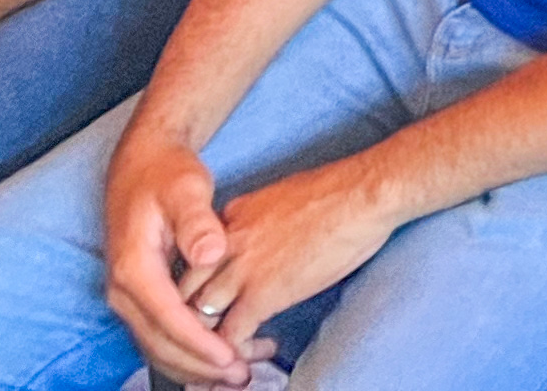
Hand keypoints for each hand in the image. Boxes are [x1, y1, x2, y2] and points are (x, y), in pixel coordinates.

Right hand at [102, 128, 244, 385]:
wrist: (143, 162)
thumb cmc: (166, 174)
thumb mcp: (185, 189)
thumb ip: (197, 221)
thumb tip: (211, 253)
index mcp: (133, 268)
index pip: (166, 319)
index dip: (198, 343)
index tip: (230, 359)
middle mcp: (125, 290)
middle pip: (159, 343)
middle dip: (199, 365)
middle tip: (240, 377)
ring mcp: (130, 296)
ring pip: (158, 345)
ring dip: (194, 365)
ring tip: (237, 374)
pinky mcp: (142, 295)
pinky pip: (162, 333)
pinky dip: (188, 350)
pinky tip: (218, 355)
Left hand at [189, 154, 408, 371]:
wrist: (364, 194)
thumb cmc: (339, 190)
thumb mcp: (281, 194)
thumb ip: (260, 218)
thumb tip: (264, 235)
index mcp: (230, 219)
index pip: (194, 261)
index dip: (199, 286)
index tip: (214, 302)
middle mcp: (223, 246)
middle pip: (183, 293)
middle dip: (190, 320)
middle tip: (210, 337)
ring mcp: (240, 272)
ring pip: (198, 320)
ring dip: (209, 343)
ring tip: (229, 355)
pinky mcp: (262, 295)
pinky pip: (230, 337)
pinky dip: (234, 354)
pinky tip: (255, 355)